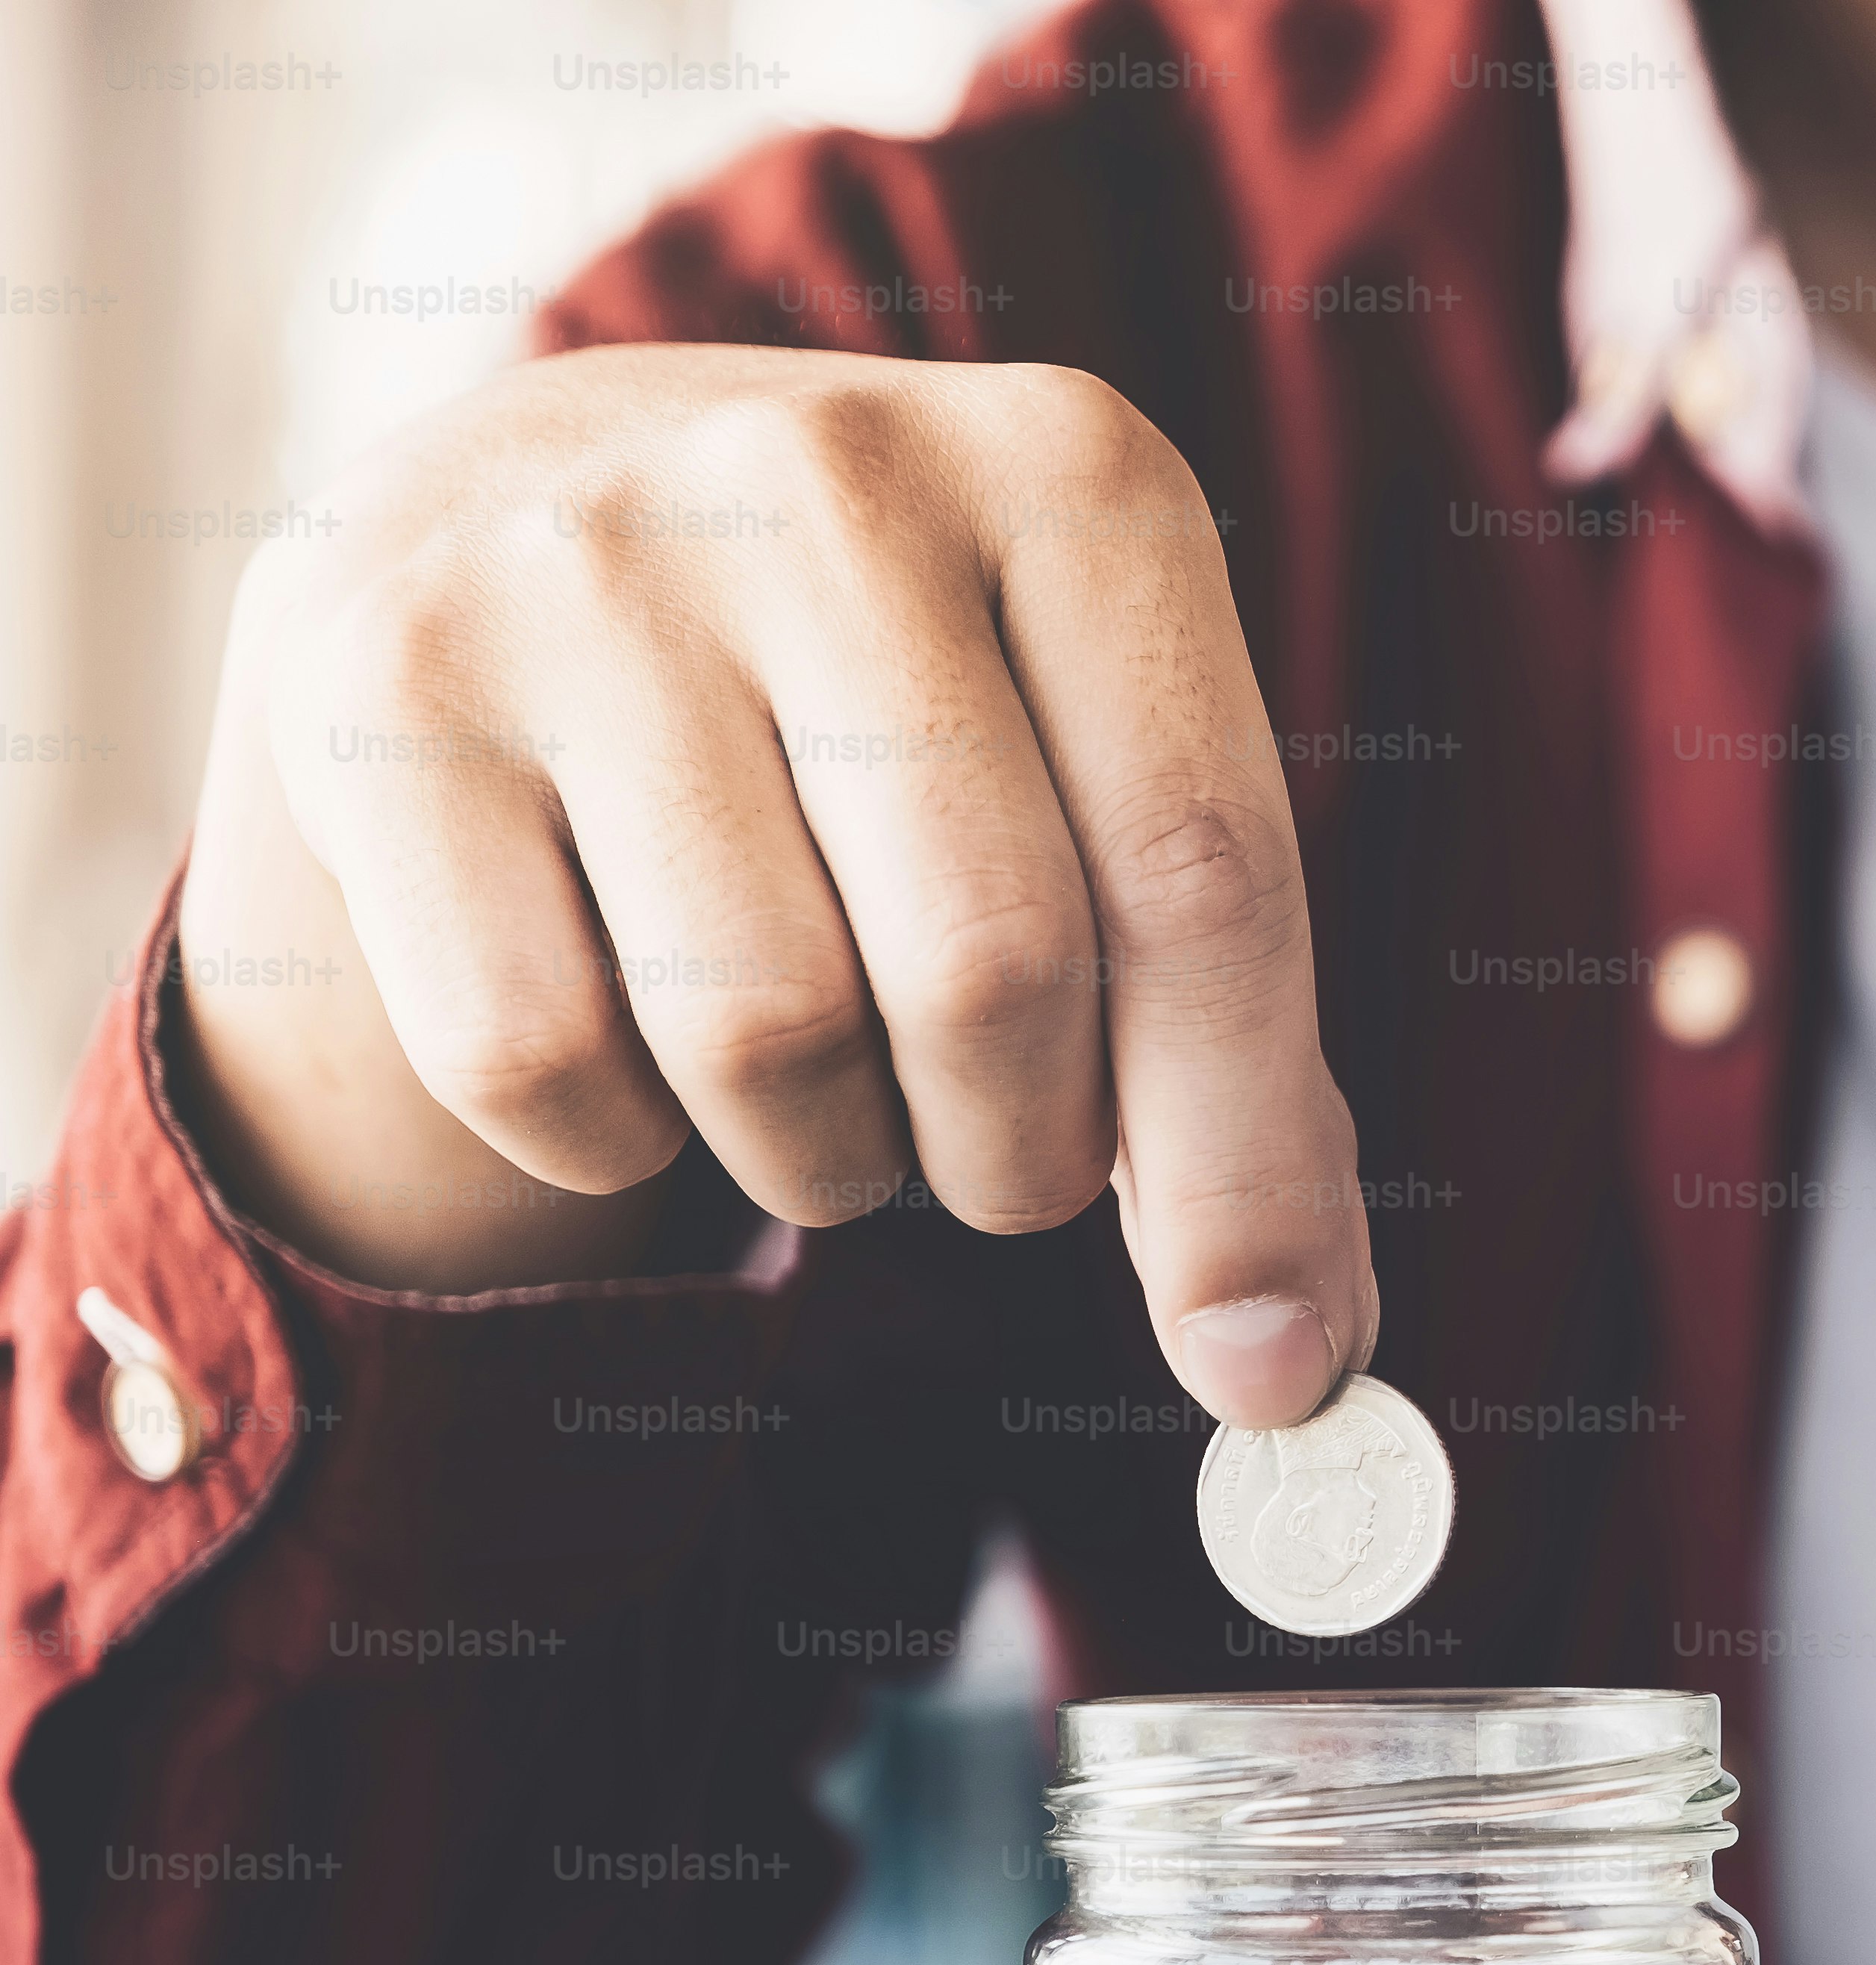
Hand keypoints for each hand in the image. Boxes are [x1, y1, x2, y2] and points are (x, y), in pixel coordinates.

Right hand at [168, 342, 1370, 1426]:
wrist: (520, 534)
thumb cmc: (879, 724)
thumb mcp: (1092, 793)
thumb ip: (1228, 1063)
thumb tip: (1285, 1357)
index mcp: (1078, 474)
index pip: (1205, 872)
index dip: (1245, 1163)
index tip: (1269, 1364)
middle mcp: (828, 471)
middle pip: (992, 969)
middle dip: (1019, 1151)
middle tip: (997, 1147)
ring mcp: (577, 562)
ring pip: (766, 1035)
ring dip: (824, 1153)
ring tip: (818, 1063)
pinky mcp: (373, 684)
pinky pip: (539, 1060)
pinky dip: (612, 1133)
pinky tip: (631, 1027)